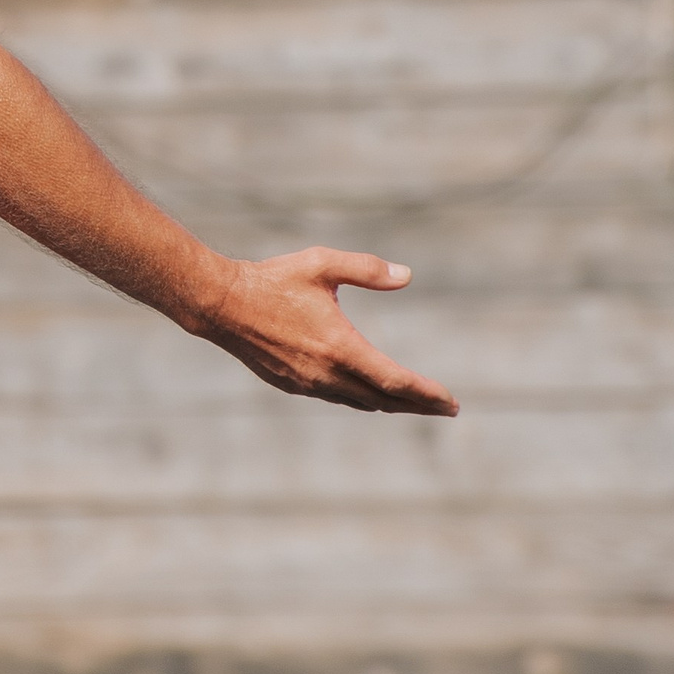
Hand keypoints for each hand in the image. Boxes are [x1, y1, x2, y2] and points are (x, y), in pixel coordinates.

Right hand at [194, 250, 457, 416]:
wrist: (221, 305)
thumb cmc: (273, 279)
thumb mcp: (322, 264)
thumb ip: (367, 270)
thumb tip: (407, 276)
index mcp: (340, 347)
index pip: (395, 381)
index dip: (427, 394)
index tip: (451, 403)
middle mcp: (327, 374)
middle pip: (384, 400)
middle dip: (419, 406)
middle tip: (447, 409)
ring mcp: (308, 384)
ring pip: (360, 403)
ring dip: (390, 404)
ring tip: (415, 402)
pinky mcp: (292, 385)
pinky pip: (337, 398)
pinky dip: (362, 399)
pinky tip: (370, 393)